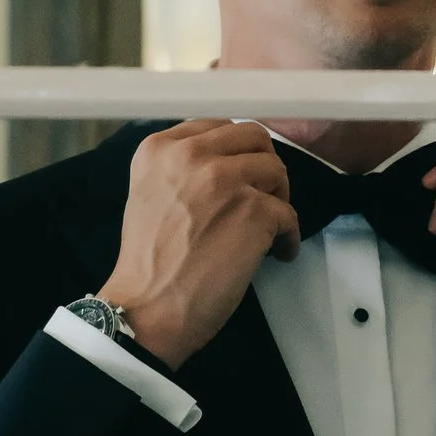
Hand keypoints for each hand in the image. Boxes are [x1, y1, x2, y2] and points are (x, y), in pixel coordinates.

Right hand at [97, 119, 300, 369]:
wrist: (146, 309)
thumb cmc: (148, 262)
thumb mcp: (149, 193)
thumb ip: (181, 169)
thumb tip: (227, 163)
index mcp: (160, 148)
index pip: (218, 127)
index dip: (236, 152)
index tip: (241, 174)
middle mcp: (191, 155)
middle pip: (253, 138)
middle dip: (263, 167)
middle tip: (261, 197)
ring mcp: (225, 180)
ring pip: (276, 171)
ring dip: (278, 200)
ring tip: (267, 229)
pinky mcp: (254, 211)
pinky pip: (289, 215)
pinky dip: (288, 237)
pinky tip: (276, 254)